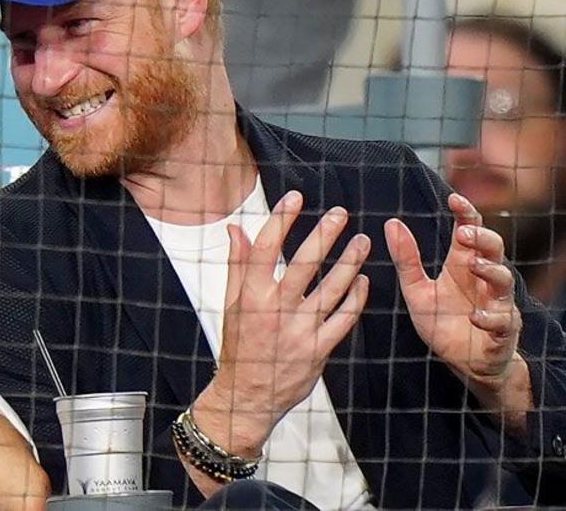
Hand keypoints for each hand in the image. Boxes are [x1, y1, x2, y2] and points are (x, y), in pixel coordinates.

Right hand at [194, 190, 370, 456]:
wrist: (247, 396)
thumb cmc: (239, 346)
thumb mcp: (231, 304)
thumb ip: (237, 265)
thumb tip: (235, 230)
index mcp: (251, 295)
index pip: (265, 249)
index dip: (281, 220)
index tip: (296, 198)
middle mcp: (275, 309)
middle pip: (304, 264)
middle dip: (325, 235)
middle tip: (341, 214)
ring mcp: (299, 330)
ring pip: (331, 289)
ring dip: (349, 263)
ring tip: (362, 242)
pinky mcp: (318, 350)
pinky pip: (343, 319)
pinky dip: (356, 299)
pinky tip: (364, 281)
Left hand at [384, 193, 521, 386]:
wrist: (462, 363)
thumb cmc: (443, 322)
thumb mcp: (417, 291)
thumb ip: (406, 260)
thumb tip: (390, 223)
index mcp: (463, 266)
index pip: (471, 232)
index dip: (467, 214)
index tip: (454, 198)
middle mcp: (484, 281)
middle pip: (494, 249)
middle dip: (483, 238)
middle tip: (465, 232)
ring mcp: (497, 305)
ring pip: (505, 281)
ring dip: (491, 270)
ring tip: (473, 264)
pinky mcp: (501, 332)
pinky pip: (502, 322)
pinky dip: (490, 317)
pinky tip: (476, 316)